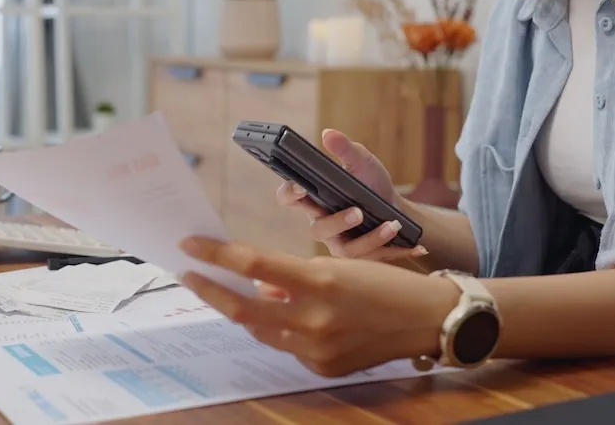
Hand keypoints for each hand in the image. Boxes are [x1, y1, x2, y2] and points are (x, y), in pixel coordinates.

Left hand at [178, 236, 457, 376]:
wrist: (426, 319)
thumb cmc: (386, 282)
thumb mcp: (339, 266)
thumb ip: (294, 277)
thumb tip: (259, 288)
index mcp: (319, 281)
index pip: (253, 266)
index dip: (216, 255)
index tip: (190, 245)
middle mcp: (314, 318)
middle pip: (242, 309)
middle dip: (210, 290)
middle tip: (188, 275)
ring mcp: (317, 349)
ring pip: (262, 330)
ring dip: (245, 311)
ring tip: (233, 293)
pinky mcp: (323, 368)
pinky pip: (288, 347)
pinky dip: (283, 329)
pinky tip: (290, 316)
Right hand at [276, 128, 427, 261]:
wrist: (396, 209)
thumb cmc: (371, 184)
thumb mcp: (362, 162)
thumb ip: (345, 149)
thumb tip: (329, 133)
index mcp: (315, 199)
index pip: (289, 197)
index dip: (290, 193)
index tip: (301, 186)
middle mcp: (322, 224)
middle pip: (318, 229)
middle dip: (336, 222)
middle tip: (357, 212)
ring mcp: (340, 243)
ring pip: (346, 249)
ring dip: (370, 239)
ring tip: (392, 225)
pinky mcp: (360, 257)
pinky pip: (372, 258)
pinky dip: (394, 249)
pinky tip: (416, 244)